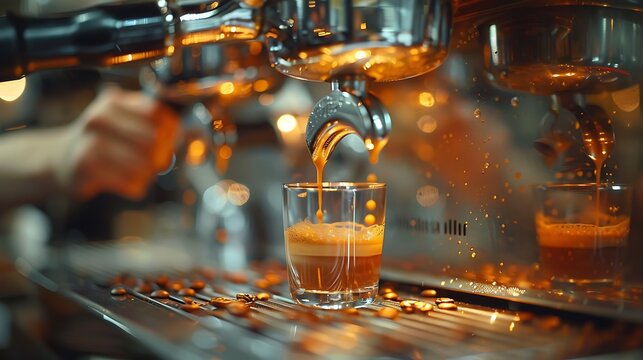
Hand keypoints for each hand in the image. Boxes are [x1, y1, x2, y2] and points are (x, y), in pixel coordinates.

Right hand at [53, 86, 179, 199]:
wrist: (63, 158)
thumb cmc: (103, 139)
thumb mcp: (123, 118)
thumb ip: (153, 119)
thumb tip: (185, 131)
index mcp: (113, 102)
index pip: (157, 113)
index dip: (171, 131)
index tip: (171, 140)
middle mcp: (98, 118)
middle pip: (153, 140)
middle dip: (162, 155)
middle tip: (159, 161)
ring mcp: (90, 143)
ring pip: (143, 164)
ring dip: (149, 173)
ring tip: (142, 172)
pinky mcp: (86, 169)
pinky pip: (130, 182)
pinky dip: (136, 186)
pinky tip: (129, 182)